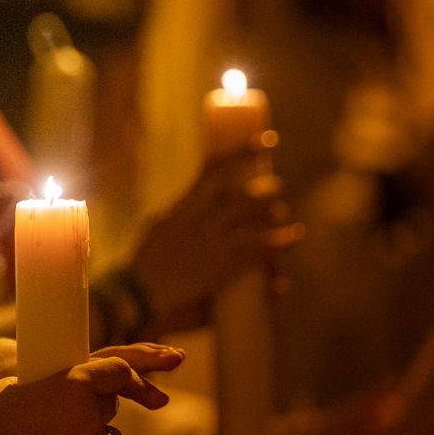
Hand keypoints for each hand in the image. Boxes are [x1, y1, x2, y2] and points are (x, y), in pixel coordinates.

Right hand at [0, 343, 182, 434]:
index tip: (150, 388)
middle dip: (95, 410)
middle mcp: (92, 414)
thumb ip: (45, 385)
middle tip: (75, 423)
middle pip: (109, 406)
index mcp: (74, 382)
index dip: (134, 378)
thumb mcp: (10, 387)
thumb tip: (50, 389)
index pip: (120, 371)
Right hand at [128, 139, 302, 319]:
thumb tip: (193, 203)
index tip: (265, 140)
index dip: (241, 151)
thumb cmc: (145, 264)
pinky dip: (280, 242)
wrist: (140, 294)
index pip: (214, 169)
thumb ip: (179, 214)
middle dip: (264, 190)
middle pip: (242, 194)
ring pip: (254, 218)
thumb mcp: (158, 228)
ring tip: (283, 215)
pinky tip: (294, 237)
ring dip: (273, 213)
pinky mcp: (224, 265)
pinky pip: (260, 249)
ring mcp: (214, 241)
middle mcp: (201, 218)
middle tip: (276, 188)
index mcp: (183, 206)